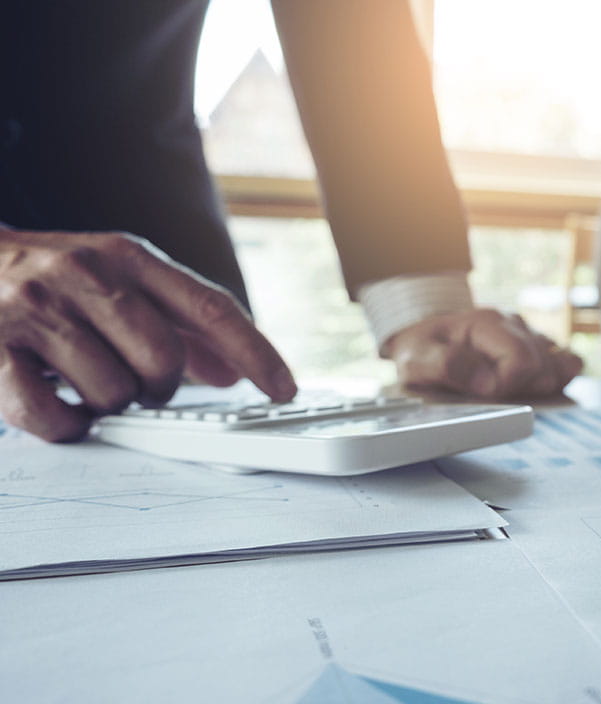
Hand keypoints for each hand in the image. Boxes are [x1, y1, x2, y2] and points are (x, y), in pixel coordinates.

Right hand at [0, 226, 296, 440]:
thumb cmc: (49, 279)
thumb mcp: (118, 280)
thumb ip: (178, 322)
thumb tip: (232, 373)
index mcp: (128, 257)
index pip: (211, 307)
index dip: (255, 352)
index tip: (284, 389)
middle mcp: (86, 275)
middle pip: (164, 361)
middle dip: (159, 389)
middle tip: (136, 384)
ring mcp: (36, 310)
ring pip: (113, 393)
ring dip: (107, 405)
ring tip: (82, 382)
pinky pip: (51, 417)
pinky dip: (64, 426)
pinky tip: (57, 405)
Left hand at [383, 309, 582, 397]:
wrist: (422, 338)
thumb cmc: (421, 350)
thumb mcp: (416, 358)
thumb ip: (446, 365)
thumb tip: (486, 382)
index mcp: (488, 323)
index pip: (521, 361)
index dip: (506, 386)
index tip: (483, 395)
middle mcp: (514, 325)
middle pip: (544, 366)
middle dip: (521, 390)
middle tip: (492, 395)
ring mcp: (529, 335)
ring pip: (562, 364)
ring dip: (540, 386)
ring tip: (510, 390)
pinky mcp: (537, 348)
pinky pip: (568, 362)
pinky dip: (558, 379)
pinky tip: (533, 389)